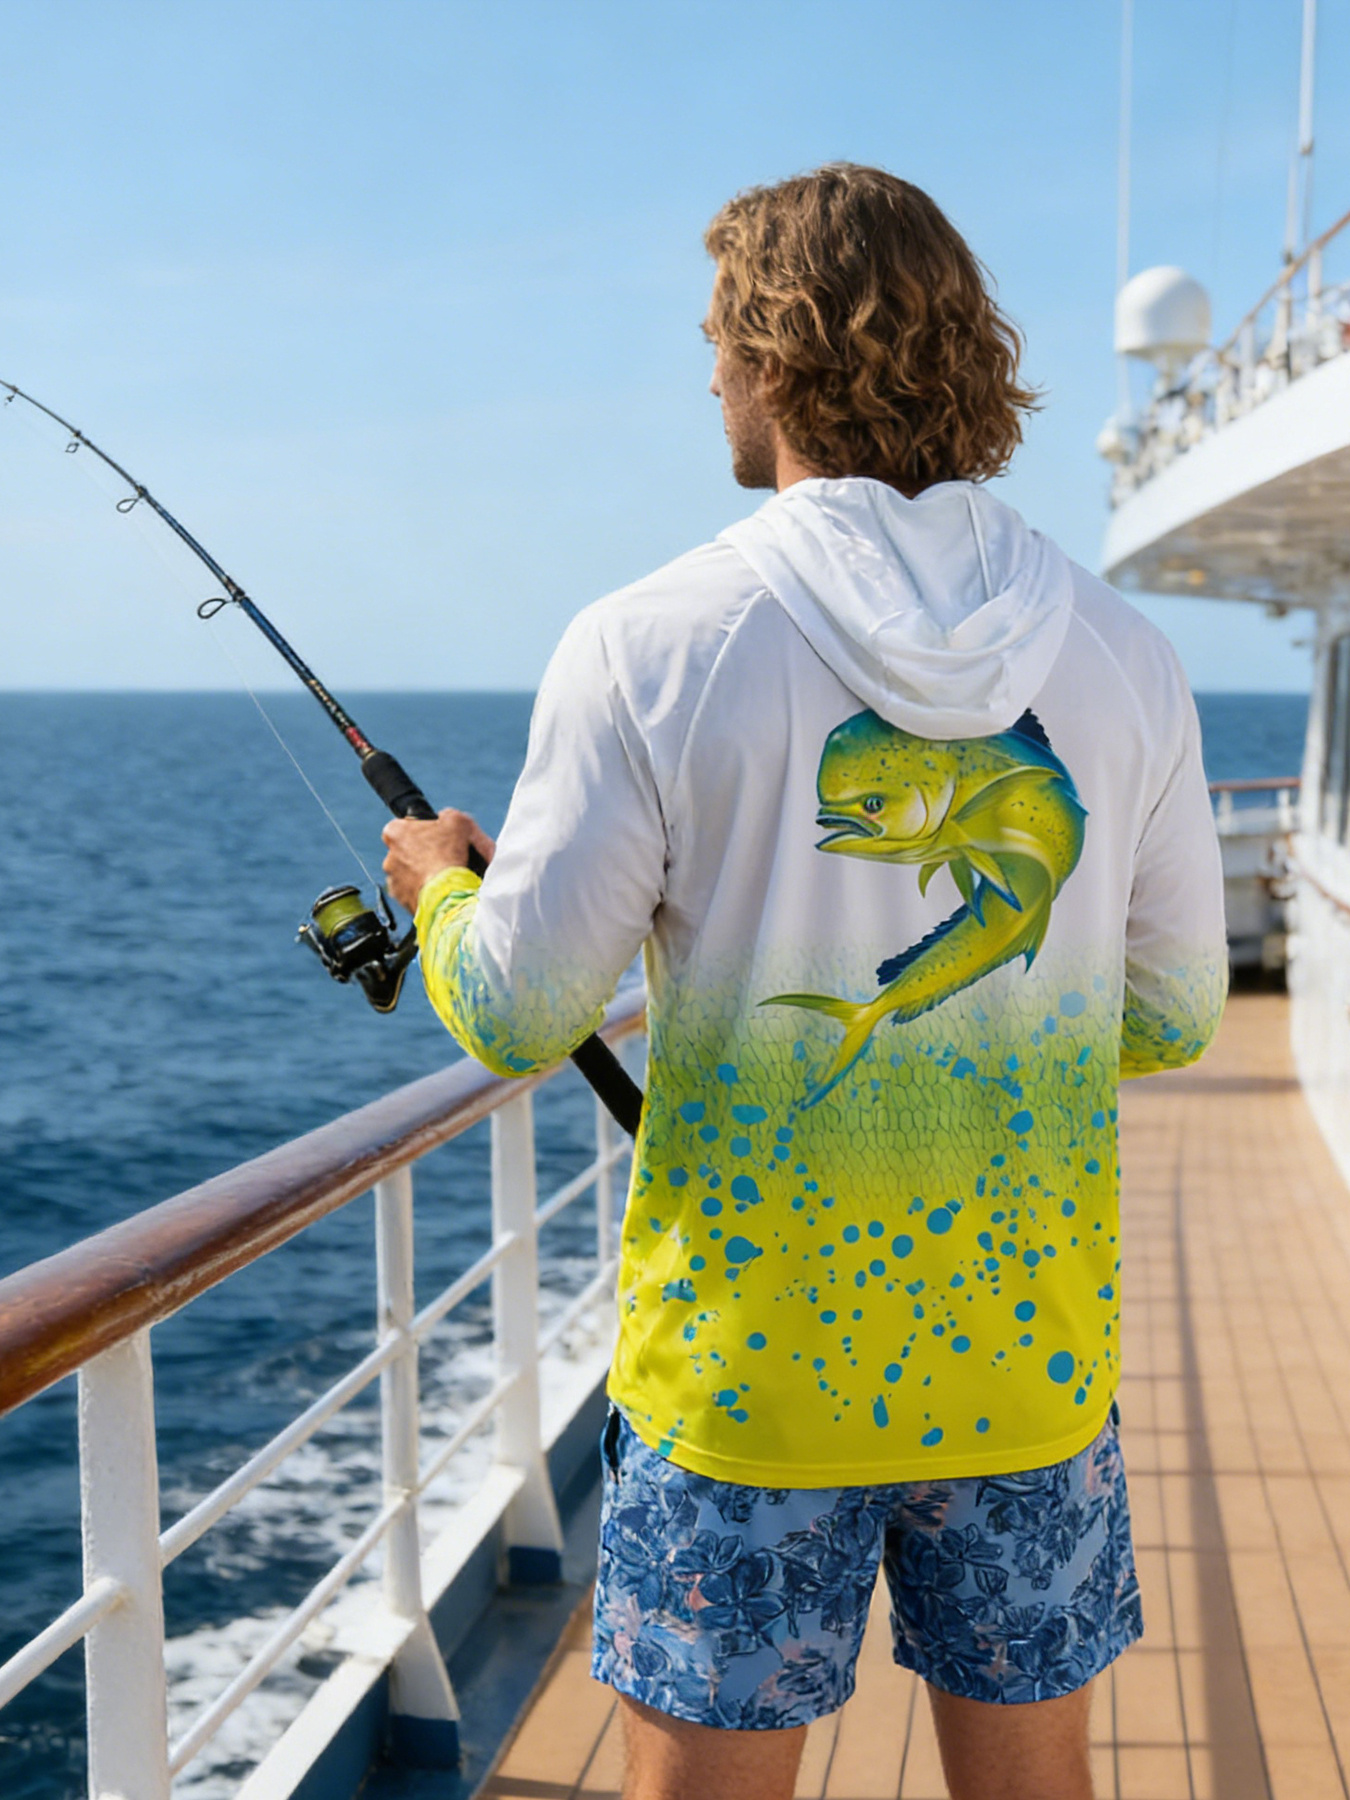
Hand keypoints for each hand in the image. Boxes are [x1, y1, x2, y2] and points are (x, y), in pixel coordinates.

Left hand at [381, 808, 495, 911]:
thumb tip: (445, 819)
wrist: (447, 892)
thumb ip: (447, 815)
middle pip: (406, 851)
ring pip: (408, 874)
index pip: (402, 826)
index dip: (421, 831)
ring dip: (422, 874)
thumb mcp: (457, 820)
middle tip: (442, 858)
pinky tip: (438, 889)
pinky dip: (423, 891)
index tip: (434, 836)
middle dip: (421, 854)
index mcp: (395, 832)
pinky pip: (411, 892)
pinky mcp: (400, 900)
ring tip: (442, 877)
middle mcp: (389, 856)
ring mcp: (393, 880)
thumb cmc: (449, 854)